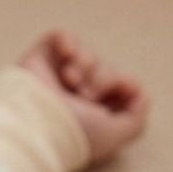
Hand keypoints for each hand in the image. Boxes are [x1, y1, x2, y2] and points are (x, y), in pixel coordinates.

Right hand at [18, 29, 148, 163]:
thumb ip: (137, 117)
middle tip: (86, 94)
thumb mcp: (117, 134)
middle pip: (105, 69)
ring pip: (87, 53)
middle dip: (102, 78)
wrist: (35, 123)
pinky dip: (68, 41)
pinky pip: (62, 37)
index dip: (123, 85)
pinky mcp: (40, 58)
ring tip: (71, 80)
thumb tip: (137, 91)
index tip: (120, 91)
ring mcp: (55, 75)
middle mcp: (73, 94)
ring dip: (86, 63)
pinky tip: (67, 55)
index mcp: (90, 112)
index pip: (118, 87)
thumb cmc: (73, 133)